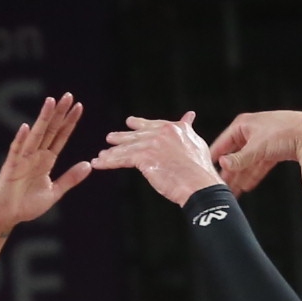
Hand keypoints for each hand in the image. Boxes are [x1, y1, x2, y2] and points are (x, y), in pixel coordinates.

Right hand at [0, 93, 93, 232]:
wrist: (5, 217)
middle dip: (59, 114)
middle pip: (49, 130)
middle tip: (68, 96)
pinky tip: (26, 128)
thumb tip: (88, 165)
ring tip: (50, 102)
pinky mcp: (10, 169)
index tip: (79, 107)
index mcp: (46, 160)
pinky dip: (20, 140)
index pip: (60, 137)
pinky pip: (16, 152)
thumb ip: (70, 178)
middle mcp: (35, 156)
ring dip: (42, 119)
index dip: (69, 122)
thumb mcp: (54, 192)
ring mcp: (22, 160)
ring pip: (35, 136)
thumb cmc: (26, 205)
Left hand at [95, 111, 221, 207]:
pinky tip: (99, 163)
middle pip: (137, 135)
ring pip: (127, 148)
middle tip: (110, 138)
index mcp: (175, 128)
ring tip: (100, 155)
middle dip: (122, 137)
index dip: (139, 124)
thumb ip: (188, 128)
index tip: (129, 122)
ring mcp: (152, 144)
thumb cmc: (201, 170)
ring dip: (112, 152)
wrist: (200, 185)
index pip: (152, 125)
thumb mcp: (196, 142)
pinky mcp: (144, 158)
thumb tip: (190, 115)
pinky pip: (122, 159)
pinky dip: (109, 162)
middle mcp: (162, 132)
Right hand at [206, 108, 301, 194]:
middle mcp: (251, 131)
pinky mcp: (273, 148)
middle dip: (229, 172)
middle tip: (221, 187)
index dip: (215, 159)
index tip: (207, 172)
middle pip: (235, 155)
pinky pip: (259, 163)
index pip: (222, 144)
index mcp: (242, 125)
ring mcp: (262, 140)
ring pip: (247, 161)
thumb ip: (239, 159)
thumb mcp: (257, 148)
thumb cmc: (285, 133)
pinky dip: (253, 174)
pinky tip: (247, 186)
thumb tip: (222, 164)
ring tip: (233, 192)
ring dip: (241, 177)